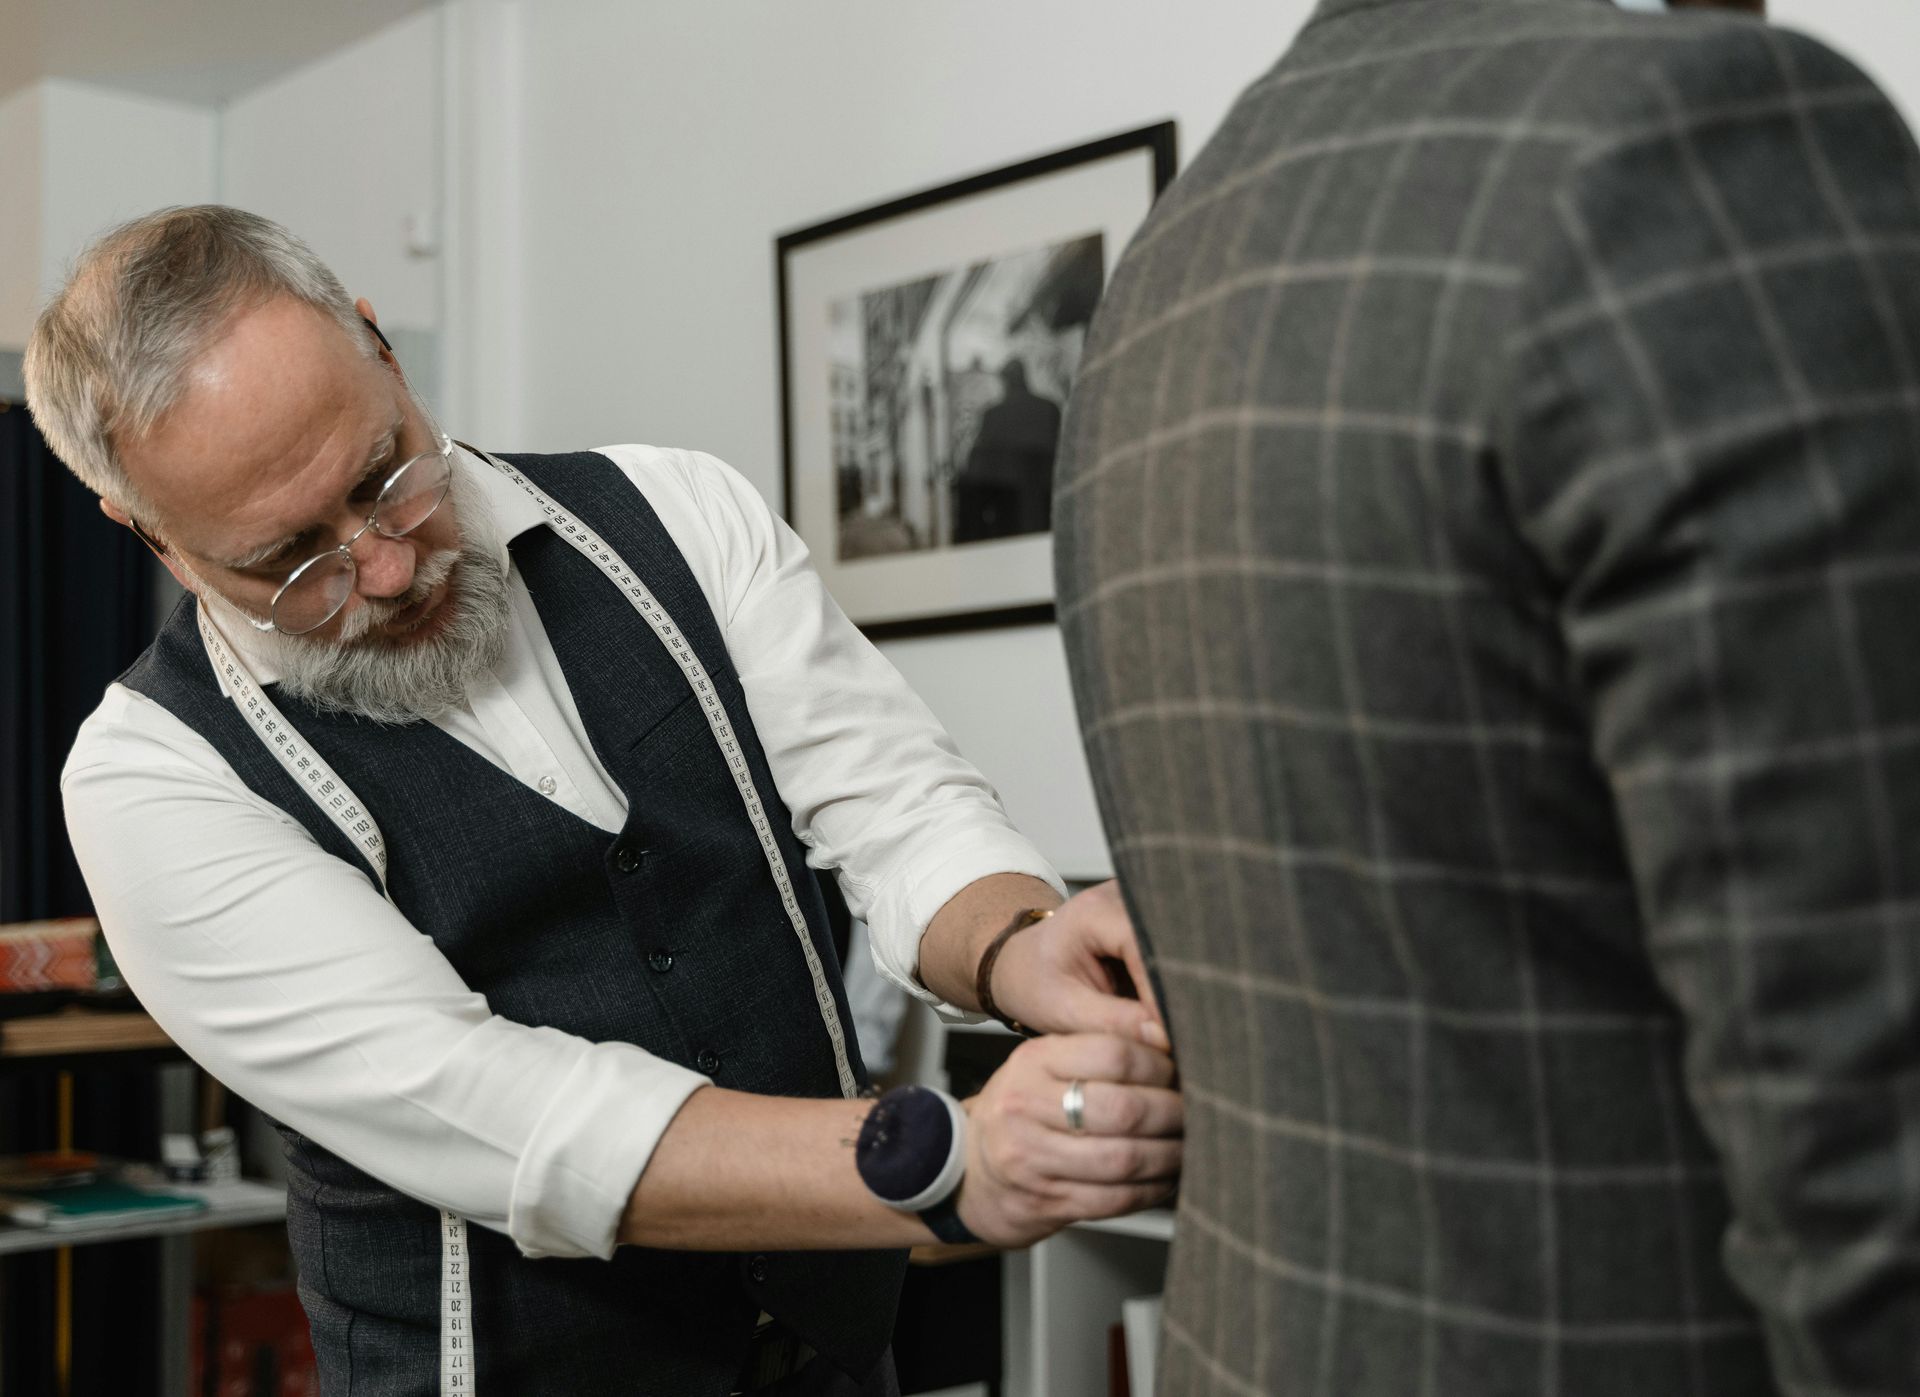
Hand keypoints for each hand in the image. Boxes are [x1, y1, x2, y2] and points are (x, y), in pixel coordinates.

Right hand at [955, 1032, 1181, 1248]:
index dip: (1160, 1063)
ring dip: (1171, 1156)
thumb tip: (1172, 1048)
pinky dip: (1153, 1190)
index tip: (1181, 1069)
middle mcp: (1027, 1107)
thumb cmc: (1021, 1112)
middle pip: (1125, 1109)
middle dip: (1174, 1113)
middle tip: (1197, 1111)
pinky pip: (1116, 1198)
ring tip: (1189, 1146)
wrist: (971, 1171)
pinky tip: (1166, 1178)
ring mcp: (1034, 1159)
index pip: (1112, 1053)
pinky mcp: (1047, 1201)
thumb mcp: (1044, 1066)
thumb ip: (1097, 1054)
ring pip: (1125, 1159)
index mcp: (1032, 1062)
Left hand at [988, 881, 1167, 1048]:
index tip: (1171, 1038)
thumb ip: (1113, 1024)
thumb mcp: (1064, 1011)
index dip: (1163, 995)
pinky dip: (1177, 983)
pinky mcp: (1153, 919)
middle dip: (1179, 991)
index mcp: (1094, 912)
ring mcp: (1142, 903)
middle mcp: (1124, 896)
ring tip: (1183, 1026)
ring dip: (1181, 987)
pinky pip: (1176, 952)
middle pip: (1171, 943)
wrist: (1024, 963)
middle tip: (1185, 1036)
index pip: (1146, 950)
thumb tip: (1165, 1038)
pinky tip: (1178, 1010)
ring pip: (1180, 947)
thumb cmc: (1035, 983)